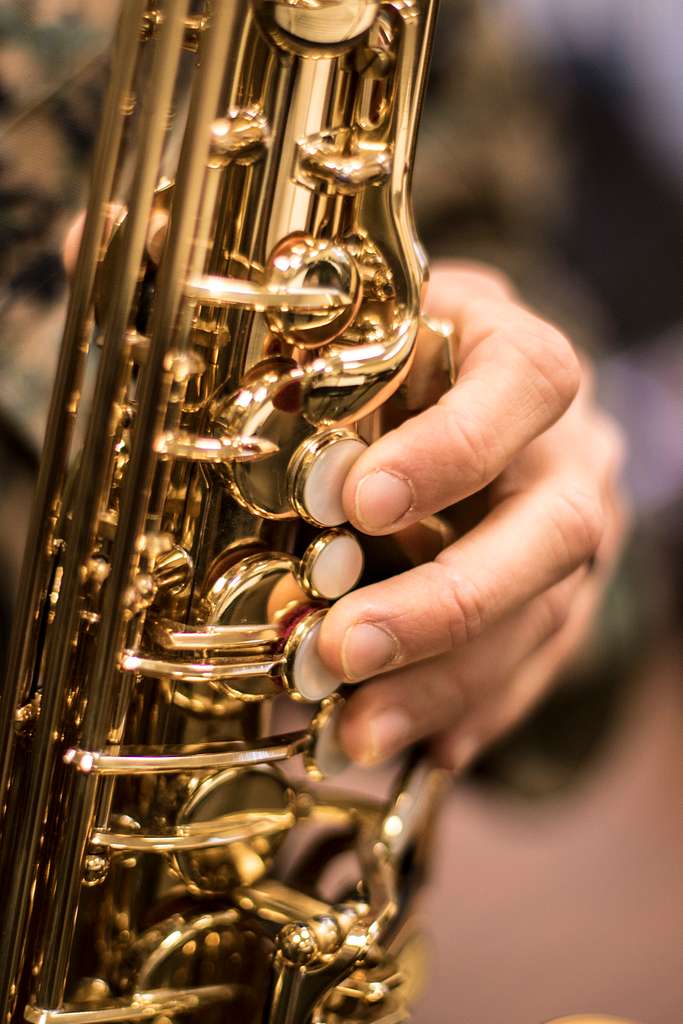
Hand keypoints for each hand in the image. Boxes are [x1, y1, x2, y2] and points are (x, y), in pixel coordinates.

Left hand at [318, 262, 626, 770]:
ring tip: (358, 731)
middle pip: (555, 528)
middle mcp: (565, 448)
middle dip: (448, 602)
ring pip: (544, 614)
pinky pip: (537, 666)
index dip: (451, 450)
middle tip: (346, 649)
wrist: (462, 398)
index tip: (360, 505)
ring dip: (446, 681)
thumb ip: (320, 370)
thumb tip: (253, 422)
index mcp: (517, 354)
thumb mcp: (359, 341)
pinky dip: (471, 709)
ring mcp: (573, 530)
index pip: (525, 382)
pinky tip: (419, 748)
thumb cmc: (392, 363)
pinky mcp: (563, 597)